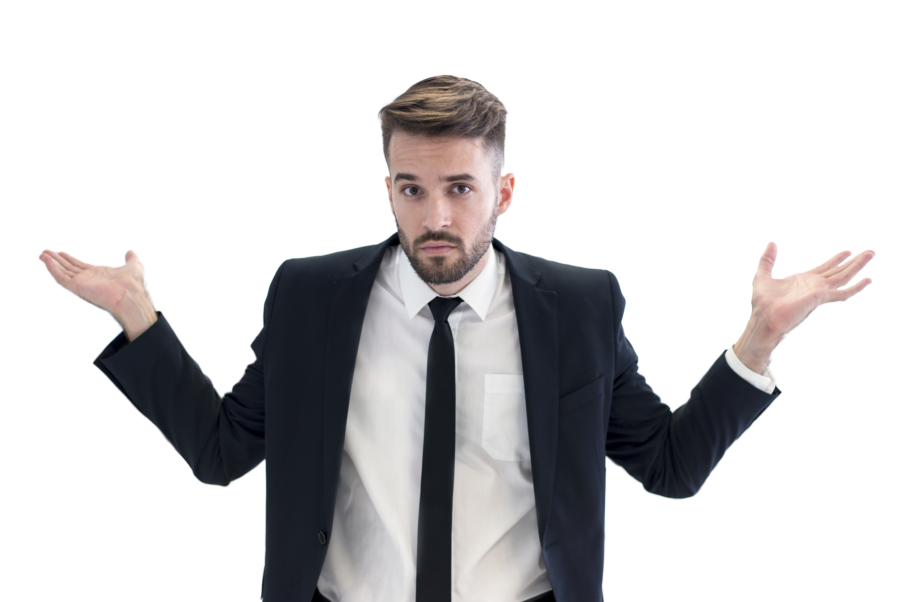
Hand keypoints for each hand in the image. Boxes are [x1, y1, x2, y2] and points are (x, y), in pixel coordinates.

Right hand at [38, 248, 156, 321]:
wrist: (131, 295)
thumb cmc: (134, 284)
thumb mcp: (134, 265)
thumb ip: (131, 258)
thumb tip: (130, 252)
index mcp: (98, 274)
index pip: (80, 265)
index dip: (70, 258)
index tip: (60, 252)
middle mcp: (88, 279)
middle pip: (68, 268)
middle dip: (57, 260)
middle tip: (46, 252)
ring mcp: (82, 283)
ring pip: (62, 271)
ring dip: (51, 262)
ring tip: (42, 254)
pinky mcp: (77, 287)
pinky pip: (61, 278)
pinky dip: (53, 269)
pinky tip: (46, 260)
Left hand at [750, 242, 874, 339]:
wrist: (764, 318)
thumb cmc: (762, 302)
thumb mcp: (762, 275)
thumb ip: (767, 260)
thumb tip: (771, 244)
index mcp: (804, 280)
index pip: (825, 268)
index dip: (836, 259)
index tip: (847, 251)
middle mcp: (814, 285)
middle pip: (838, 270)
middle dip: (853, 261)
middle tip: (868, 251)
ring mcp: (819, 291)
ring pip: (843, 276)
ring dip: (857, 265)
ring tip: (870, 254)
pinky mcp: (820, 298)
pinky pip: (842, 293)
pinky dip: (856, 288)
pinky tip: (868, 281)